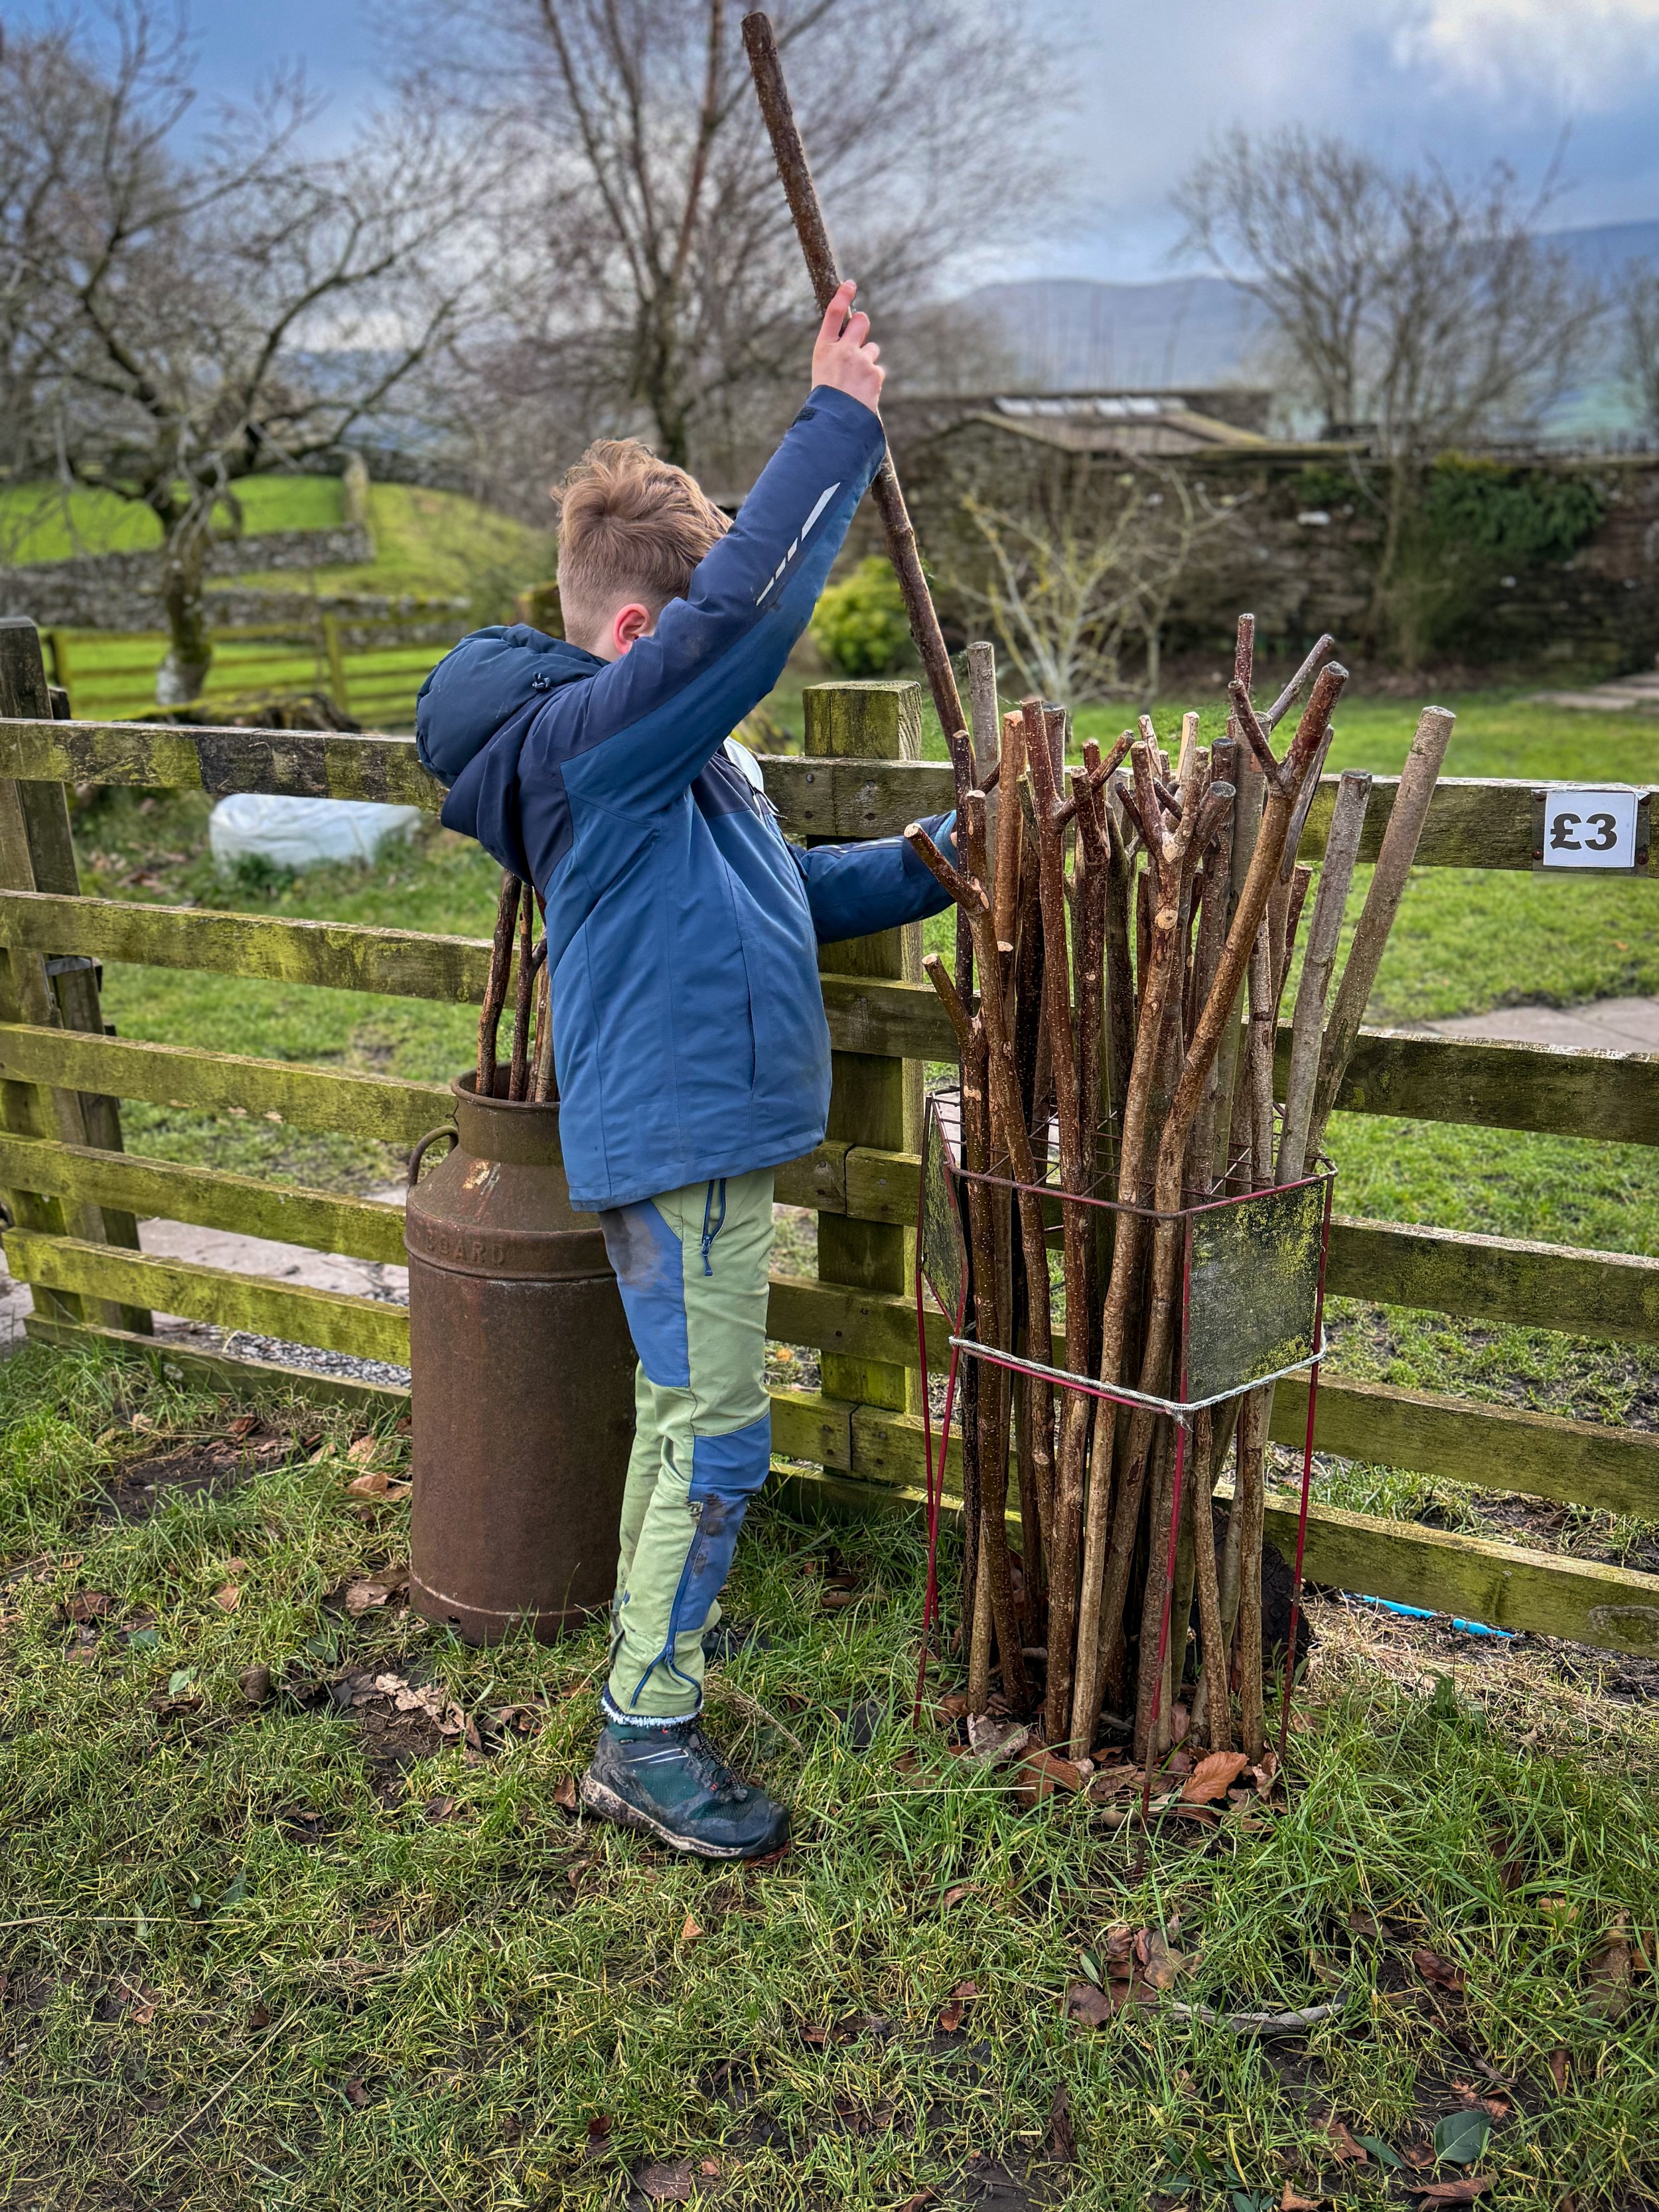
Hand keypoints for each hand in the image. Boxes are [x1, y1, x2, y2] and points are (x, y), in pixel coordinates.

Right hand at [811, 279, 882, 412]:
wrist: (835, 424)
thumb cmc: (825, 401)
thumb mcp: (824, 373)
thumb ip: (837, 355)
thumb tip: (857, 344)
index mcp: (823, 348)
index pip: (834, 313)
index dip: (843, 295)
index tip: (851, 284)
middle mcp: (843, 349)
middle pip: (862, 321)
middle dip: (863, 325)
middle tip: (860, 338)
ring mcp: (860, 360)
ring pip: (872, 349)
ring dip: (868, 361)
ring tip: (856, 382)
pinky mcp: (875, 373)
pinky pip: (878, 370)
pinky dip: (873, 381)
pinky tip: (863, 393)